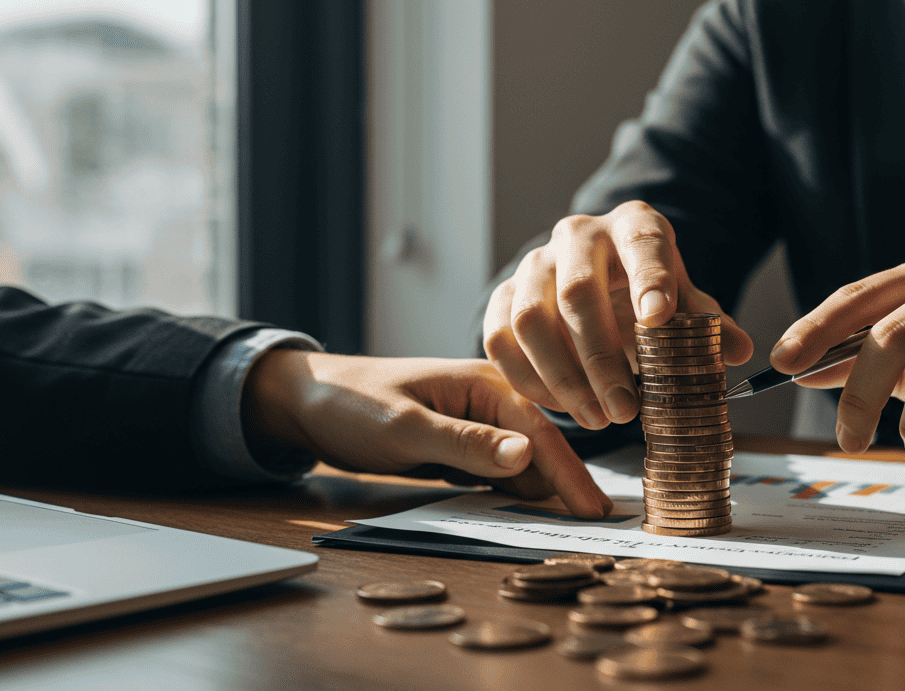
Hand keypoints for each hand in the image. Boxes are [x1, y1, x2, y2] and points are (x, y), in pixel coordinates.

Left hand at [242, 353, 612, 518]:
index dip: (569, 472)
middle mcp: (487, 399)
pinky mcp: (459, 445)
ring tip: (575, 521)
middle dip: (568, 482)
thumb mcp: (406, 427)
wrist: (306, 400)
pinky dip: (514, 491)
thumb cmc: (350, 403)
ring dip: (545, 489)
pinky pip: (496, 471)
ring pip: (521, 462)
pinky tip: (529, 511)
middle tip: (598, 521)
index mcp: (483, 383)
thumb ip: (466, 443)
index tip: (592, 509)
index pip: (540, 431)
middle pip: (540, 447)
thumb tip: (527, 456)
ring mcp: (474, 423)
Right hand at [483, 200, 752, 428]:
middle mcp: (578, 235)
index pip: (642, 246)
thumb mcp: (683, 301)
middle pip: (577, 292)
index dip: (649, 281)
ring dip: (562, 377)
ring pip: (530, 319)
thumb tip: (740, 350)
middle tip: (625, 410)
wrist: (597, 279)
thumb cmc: (647, 290)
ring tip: (596, 419)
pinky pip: (499, 337)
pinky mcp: (504, 293)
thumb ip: (707, 324)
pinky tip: (560, 407)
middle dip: (600, 358)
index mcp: (633, 226)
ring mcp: (534, 263)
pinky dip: (527, 378)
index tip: (659, 319)